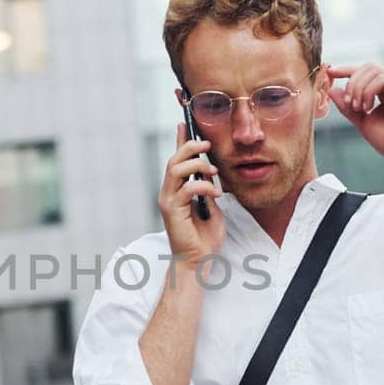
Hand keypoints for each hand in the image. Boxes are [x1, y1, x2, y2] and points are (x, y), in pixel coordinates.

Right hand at [159, 122, 224, 261]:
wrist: (199, 261)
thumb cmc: (205, 237)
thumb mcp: (212, 206)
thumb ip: (209, 189)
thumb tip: (211, 173)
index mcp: (177, 190)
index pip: (176, 159)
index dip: (179, 140)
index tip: (184, 123)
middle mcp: (169, 192)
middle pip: (174, 159)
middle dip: (190, 147)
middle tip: (208, 145)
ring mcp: (168, 201)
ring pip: (175, 170)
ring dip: (196, 165)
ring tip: (213, 171)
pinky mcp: (172, 211)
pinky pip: (186, 189)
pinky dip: (203, 187)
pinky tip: (215, 194)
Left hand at [325, 63, 383, 160]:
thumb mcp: (362, 122)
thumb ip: (348, 107)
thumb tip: (332, 90)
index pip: (363, 72)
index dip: (346, 69)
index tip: (331, 72)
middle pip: (367, 67)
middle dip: (351, 82)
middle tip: (349, 103)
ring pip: (373, 70)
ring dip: (358, 88)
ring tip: (358, 108)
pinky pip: (382, 79)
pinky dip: (369, 91)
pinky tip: (367, 107)